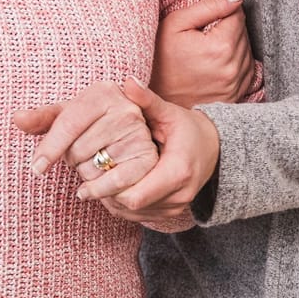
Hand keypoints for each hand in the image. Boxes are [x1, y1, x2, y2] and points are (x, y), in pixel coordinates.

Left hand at [12, 79, 159, 206]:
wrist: (137, 134)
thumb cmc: (93, 124)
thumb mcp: (70, 116)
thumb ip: (43, 118)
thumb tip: (16, 118)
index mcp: (103, 92)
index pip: (68, 124)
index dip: (50, 148)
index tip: (37, 169)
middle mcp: (125, 110)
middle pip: (78, 150)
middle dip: (72, 160)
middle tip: (82, 155)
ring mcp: (139, 134)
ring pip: (93, 168)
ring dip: (86, 175)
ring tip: (94, 164)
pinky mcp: (148, 159)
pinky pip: (113, 184)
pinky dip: (97, 192)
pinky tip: (88, 191)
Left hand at [94, 79, 221, 231]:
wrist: (215, 150)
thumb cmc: (189, 129)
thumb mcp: (170, 113)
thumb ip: (148, 100)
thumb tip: (128, 81)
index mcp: (178, 171)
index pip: (135, 196)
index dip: (108, 190)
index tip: (87, 178)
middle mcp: (179, 195)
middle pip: (130, 207)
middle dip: (106, 195)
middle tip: (83, 182)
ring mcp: (176, 207)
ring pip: (133, 214)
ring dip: (111, 201)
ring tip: (92, 184)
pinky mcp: (170, 212)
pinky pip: (139, 216)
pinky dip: (121, 205)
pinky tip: (108, 190)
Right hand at [152, 0, 253, 106]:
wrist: (154, 96)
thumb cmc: (159, 58)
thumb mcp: (177, 23)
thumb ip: (210, 6)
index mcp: (220, 47)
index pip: (238, 15)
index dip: (222, 13)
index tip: (206, 22)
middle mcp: (232, 68)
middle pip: (244, 33)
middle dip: (227, 29)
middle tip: (203, 37)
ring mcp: (235, 85)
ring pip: (247, 51)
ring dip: (233, 46)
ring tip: (208, 51)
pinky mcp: (236, 95)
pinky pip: (248, 70)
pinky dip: (235, 63)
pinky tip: (216, 63)